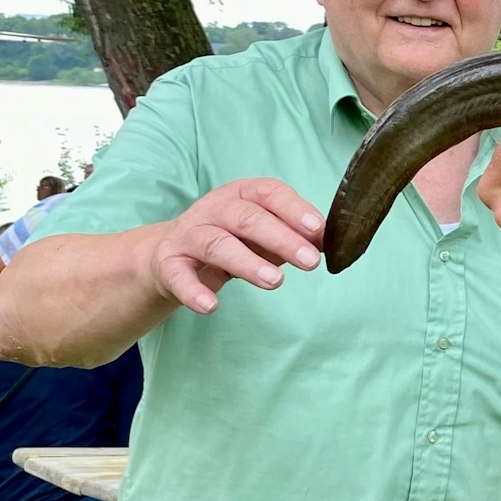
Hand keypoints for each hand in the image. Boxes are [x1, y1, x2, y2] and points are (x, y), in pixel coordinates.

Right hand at [148, 178, 321, 313]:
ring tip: (276, 282)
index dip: (295, 209)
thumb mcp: (265, 234)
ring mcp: (189, 234)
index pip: (270, 193)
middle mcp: (214, 209)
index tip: (319, 229)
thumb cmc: (233, 240)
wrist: (171, 254)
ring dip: (248, 263)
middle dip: (282, 239)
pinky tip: (210, 307)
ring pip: (217, 245)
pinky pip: (178, 276)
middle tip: (310, 262)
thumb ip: (295, 235)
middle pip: (248, 219)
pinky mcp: (168, 262)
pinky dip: (193, 291)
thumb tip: (332, 242)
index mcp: (242, 194)